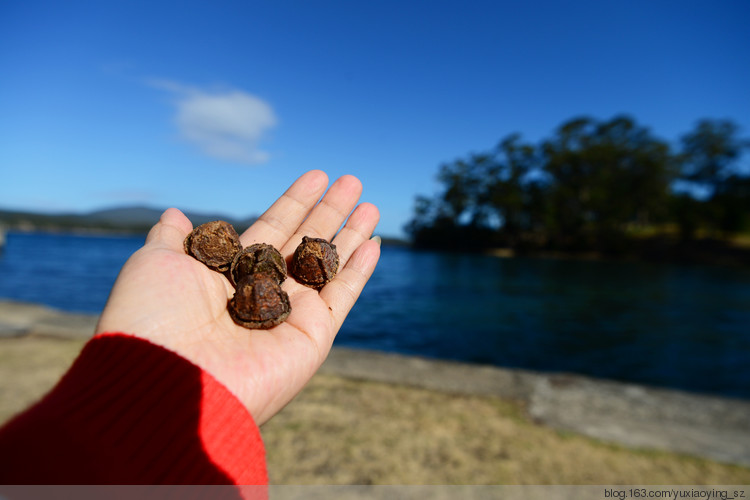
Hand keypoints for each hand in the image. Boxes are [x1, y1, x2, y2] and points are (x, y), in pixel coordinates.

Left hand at [95, 170, 379, 423]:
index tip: (316, 176)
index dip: (295, 202)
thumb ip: (173, 238)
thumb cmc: (155, 318)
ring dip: (351, 235)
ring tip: (372, 205)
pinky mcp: (312, 339)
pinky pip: (341, 298)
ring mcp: (289, 316)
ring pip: (329, 266)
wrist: (167, 379)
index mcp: (228, 273)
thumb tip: (176, 215)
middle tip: (352, 181)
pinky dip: (360, 272)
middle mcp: (262, 293)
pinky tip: (374, 244)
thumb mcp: (155, 264)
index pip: (272, 228)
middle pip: (305, 242)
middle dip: (329, 211)